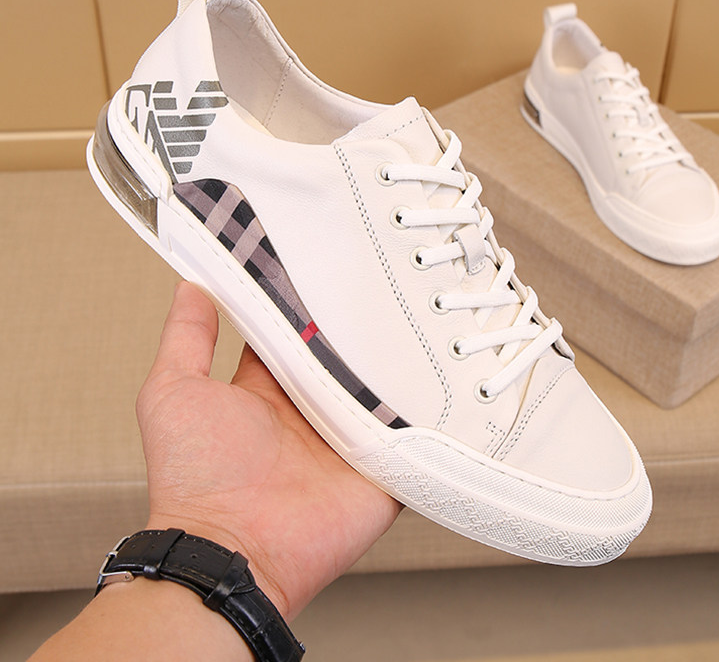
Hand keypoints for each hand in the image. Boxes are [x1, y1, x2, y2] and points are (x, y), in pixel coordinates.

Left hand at [137, 281, 401, 619]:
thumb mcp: (175, 392)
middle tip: (385, 281)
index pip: (295, 334)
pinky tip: (446, 378)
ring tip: (424, 316)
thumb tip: (191, 288)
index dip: (307, 302)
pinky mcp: (380, 468)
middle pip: (345, 356)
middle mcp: (310, 410)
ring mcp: (348, 439)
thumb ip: (187, 339)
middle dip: (362, 325)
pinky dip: (429, 413)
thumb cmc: (194, 477)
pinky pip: (413, 434)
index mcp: (269, 390)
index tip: (324, 263)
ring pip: (383, 388)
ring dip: (398, 362)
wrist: (234, 553)